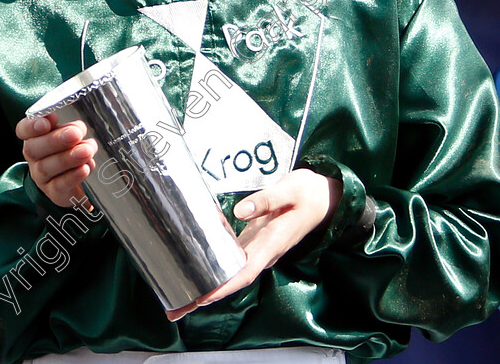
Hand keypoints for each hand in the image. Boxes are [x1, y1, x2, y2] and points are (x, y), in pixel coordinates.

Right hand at [16, 112, 96, 206]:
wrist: (77, 181)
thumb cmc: (72, 149)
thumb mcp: (72, 133)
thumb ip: (72, 128)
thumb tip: (76, 129)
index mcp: (35, 137)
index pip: (24, 130)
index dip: (31, 125)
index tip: (46, 122)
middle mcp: (34, 157)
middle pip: (34, 149)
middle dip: (55, 140)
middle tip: (75, 134)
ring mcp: (41, 177)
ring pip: (47, 168)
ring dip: (68, 158)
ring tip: (86, 151)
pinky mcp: (53, 193)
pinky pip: (59, 186)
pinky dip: (73, 176)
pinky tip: (85, 168)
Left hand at [166, 168, 342, 320]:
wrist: (324, 198)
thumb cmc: (308, 193)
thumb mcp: (290, 189)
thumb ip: (265, 199)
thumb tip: (240, 211)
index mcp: (273, 242)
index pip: (246, 271)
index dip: (224, 286)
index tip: (203, 297)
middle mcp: (264, 251)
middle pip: (233, 280)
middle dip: (205, 296)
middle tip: (175, 310)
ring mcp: (259, 248)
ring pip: (231, 273)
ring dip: (206, 286)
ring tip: (178, 298)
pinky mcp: (255, 241)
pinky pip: (232, 260)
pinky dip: (214, 269)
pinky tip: (197, 269)